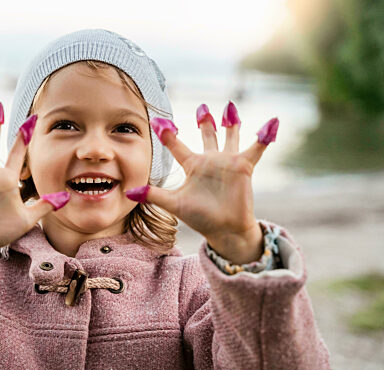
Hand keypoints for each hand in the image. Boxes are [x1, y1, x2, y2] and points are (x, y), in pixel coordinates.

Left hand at [127, 102, 278, 263]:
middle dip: (204, 121)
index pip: (177, 145)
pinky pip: (256, 147)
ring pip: (230, 136)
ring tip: (229, 106)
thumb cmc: (199, 217)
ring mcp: (227, 162)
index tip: (158, 120)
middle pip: (207, 134)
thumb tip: (130, 193)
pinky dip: (264, 135)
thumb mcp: (174, 204)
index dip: (168, 133)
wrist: (224, 230)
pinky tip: (273, 122)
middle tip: (201, 107)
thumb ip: (153, 195)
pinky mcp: (244, 166)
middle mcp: (209, 160)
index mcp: (192, 166)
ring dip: (231, 122)